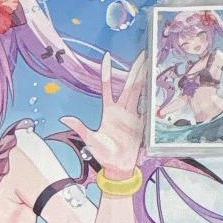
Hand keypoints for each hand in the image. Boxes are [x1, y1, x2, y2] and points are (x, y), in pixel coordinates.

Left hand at [61, 51, 145, 179]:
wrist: (119, 167)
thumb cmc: (105, 154)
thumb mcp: (90, 140)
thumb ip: (80, 127)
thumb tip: (64, 118)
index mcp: (109, 111)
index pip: (109, 87)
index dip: (108, 72)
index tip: (108, 57)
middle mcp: (122, 111)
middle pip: (130, 85)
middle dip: (135, 70)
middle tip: (141, 54)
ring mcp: (133, 116)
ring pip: (140, 94)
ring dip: (145, 80)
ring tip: (151, 65)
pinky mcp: (142, 124)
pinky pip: (148, 109)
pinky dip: (152, 98)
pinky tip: (157, 88)